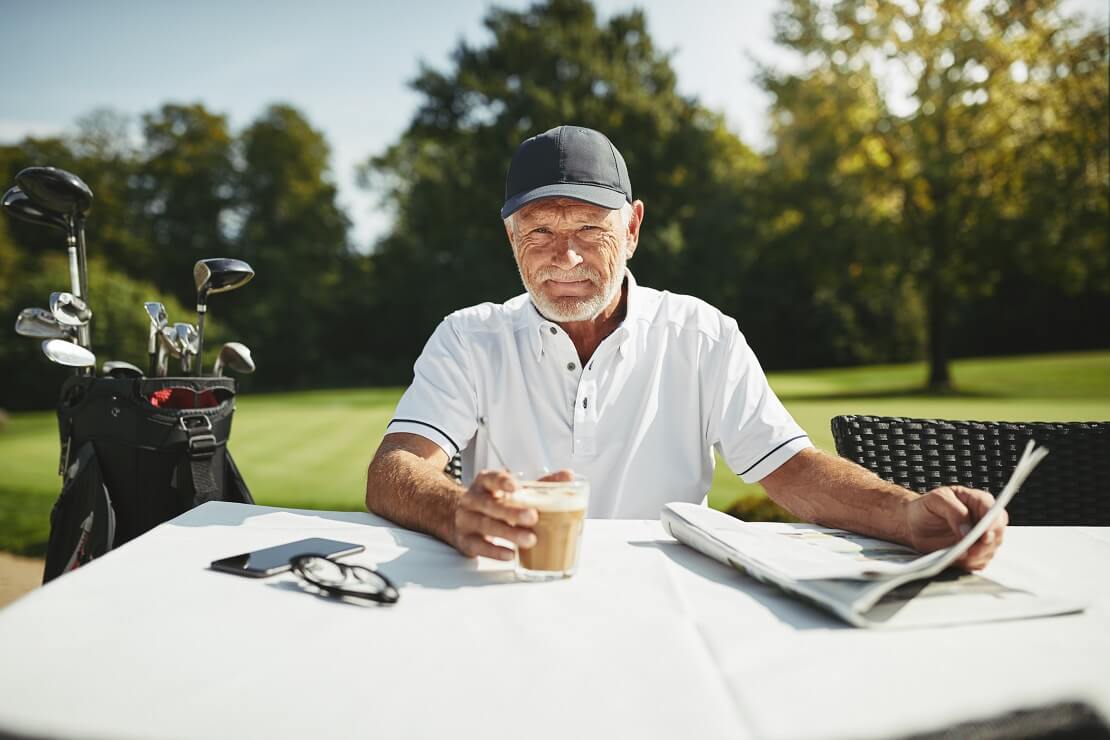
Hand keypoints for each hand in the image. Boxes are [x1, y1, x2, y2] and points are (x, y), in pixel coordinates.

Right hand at [450, 469, 575, 559]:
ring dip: (509, 534)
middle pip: (490, 505)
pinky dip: (495, 551)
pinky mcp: (465, 541)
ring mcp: (467, 521)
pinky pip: (479, 546)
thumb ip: (540, 483)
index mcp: (485, 484)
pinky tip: (510, 554)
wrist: (457, 517)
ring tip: (530, 539)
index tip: (516, 486)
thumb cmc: (493, 502)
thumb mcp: (512, 490)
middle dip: (512, 512)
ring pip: (486, 526)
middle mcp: (473, 500)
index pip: (491, 478)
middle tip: (533, 517)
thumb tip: (567, 475)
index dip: (502, 481)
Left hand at [904, 486, 1007, 569]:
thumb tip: (967, 531)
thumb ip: (954, 512)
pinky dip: (969, 563)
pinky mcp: (974, 552)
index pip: (994, 512)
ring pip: (990, 550)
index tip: (984, 536)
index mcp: (978, 501)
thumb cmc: (926, 508)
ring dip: (976, 556)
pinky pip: (979, 562)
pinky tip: (956, 559)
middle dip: (985, 545)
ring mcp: (981, 537)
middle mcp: (984, 519)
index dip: (992, 525)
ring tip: (957, 554)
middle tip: (968, 550)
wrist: (913, 523)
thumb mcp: (936, 500)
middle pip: (997, 534)